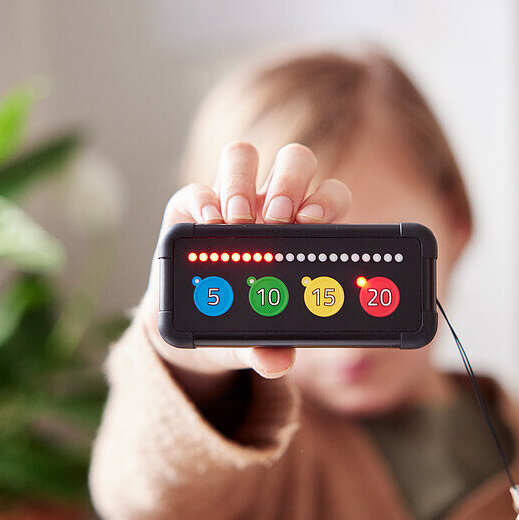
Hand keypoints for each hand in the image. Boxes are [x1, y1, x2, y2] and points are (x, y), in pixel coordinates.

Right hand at [136, 142, 350, 396]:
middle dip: (288, 182)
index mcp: (302, 232)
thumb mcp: (256, 342)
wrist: (190, 325)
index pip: (328, 198)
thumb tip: (277, 362)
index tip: (311, 223)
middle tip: (276, 218)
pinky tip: (206, 224)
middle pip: (294, 161)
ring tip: (236, 221)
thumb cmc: (238, 324)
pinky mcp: (191, 208)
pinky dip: (203, 200)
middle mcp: (270, 206)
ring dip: (242, 182)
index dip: (325, 201)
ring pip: (243, 156)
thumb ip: (269, 350)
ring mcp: (231, 201)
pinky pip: (197, 188)